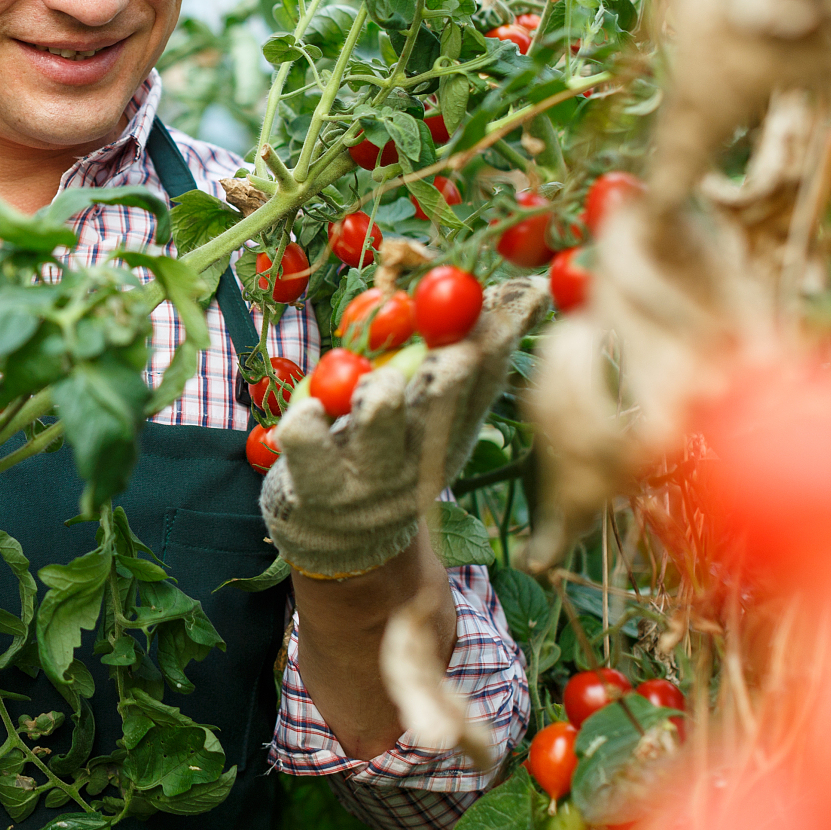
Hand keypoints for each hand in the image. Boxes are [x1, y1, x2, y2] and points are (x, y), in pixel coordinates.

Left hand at [261, 277, 549, 578]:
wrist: (341, 542)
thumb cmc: (387, 453)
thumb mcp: (434, 414)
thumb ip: (461, 357)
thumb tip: (526, 287)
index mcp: (453, 430)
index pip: (487, 378)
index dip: (504, 335)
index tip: (524, 291)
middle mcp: (419, 454)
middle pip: (441, 409)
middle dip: (449, 377)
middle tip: (456, 350)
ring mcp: (369, 473)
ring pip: (379, 430)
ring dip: (380, 401)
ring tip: (379, 386)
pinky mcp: (317, 485)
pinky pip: (308, 447)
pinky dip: (305, 424)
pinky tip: (304, 413)